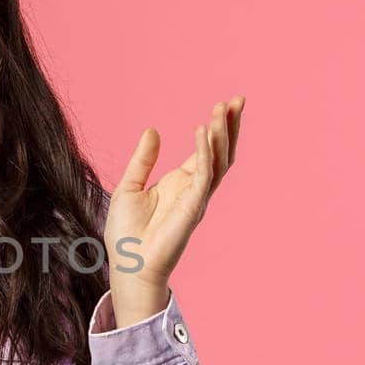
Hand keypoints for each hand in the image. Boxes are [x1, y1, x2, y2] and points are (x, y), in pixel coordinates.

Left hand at [103, 96, 243, 309]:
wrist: (127, 264)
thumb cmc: (126, 233)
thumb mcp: (129, 186)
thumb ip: (143, 159)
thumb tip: (153, 130)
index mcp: (181, 183)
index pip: (206, 150)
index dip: (216, 127)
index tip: (226, 103)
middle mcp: (194, 189)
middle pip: (221, 152)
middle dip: (230, 127)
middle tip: (238, 100)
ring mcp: (196, 198)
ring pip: (218, 161)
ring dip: (222, 134)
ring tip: (223, 109)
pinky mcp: (192, 207)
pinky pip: (204, 175)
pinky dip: (205, 152)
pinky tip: (203, 131)